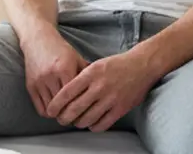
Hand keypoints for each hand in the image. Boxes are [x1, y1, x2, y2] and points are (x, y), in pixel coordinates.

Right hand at [20, 27, 88, 117]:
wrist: (38, 39)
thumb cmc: (60, 49)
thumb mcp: (77, 58)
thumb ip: (87, 74)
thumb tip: (100, 89)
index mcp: (64, 69)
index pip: (75, 96)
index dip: (82, 107)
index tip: (86, 112)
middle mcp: (50, 76)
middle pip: (63, 105)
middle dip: (71, 114)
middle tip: (77, 117)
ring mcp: (39, 82)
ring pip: (51, 109)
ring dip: (59, 114)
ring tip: (66, 114)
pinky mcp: (30, 86)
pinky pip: (40, 108)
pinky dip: (48, 112)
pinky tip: (55, 110)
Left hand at [46, 50, 161, 131]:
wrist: (141, 65)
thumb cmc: (116, 65)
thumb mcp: (94, 65)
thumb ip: (80, 78)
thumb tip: (63, 93)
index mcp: (90, 74)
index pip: (66, 93)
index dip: (55, 105)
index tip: (50, 110)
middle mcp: (99, 87)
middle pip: (74, 109)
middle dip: (63, 118)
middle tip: (61, 119)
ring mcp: (110, 99)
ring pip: (87, 119)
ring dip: (78, 123)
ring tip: (75, 122)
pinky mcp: (121, 108)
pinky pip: (102, 124)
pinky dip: (93, 127)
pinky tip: (91, 123)